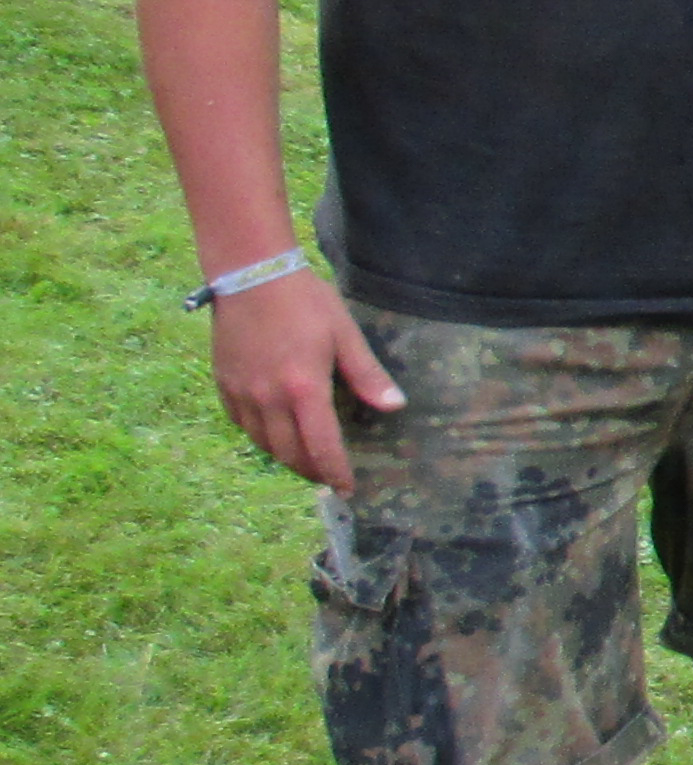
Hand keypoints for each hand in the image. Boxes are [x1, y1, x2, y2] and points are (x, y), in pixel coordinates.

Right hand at [211, 265, 401, 492]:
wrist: (251, 275)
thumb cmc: (305, 301)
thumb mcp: (345, 335)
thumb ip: (367, 375)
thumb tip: (395, 406)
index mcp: (303, 389)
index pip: (321, 446)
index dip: (335, 472)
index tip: (346, 489)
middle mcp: (269, 399)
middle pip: (290, 453)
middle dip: (311, 471)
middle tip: (328, 476)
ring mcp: (242, 393)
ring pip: (263, 444)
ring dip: (286, 457)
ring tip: (305, 459)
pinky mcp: (224, 384)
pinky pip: (242, 425)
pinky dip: (261, 437)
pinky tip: (275, 433)